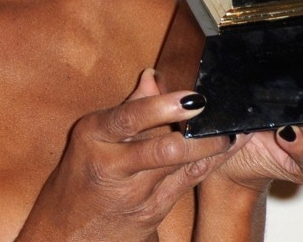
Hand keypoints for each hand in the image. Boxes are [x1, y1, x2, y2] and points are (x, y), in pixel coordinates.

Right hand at [17, 69, 243, 241]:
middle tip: (224, 120)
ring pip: (180, 167)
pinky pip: (186, 184)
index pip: (129, 118)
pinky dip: (209, 165)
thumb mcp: (93, 136)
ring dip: (212, 149)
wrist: (66, 230)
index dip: (162, 108)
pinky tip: (227, 151)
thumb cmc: (81, 175)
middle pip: (162, 149)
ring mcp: (133, 193)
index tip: (193, 98)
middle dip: (198, 137)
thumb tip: (153, 76)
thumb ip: (128, 108)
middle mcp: (111, 164)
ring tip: (236, 131)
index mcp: (93, 135)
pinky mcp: (150, 212)